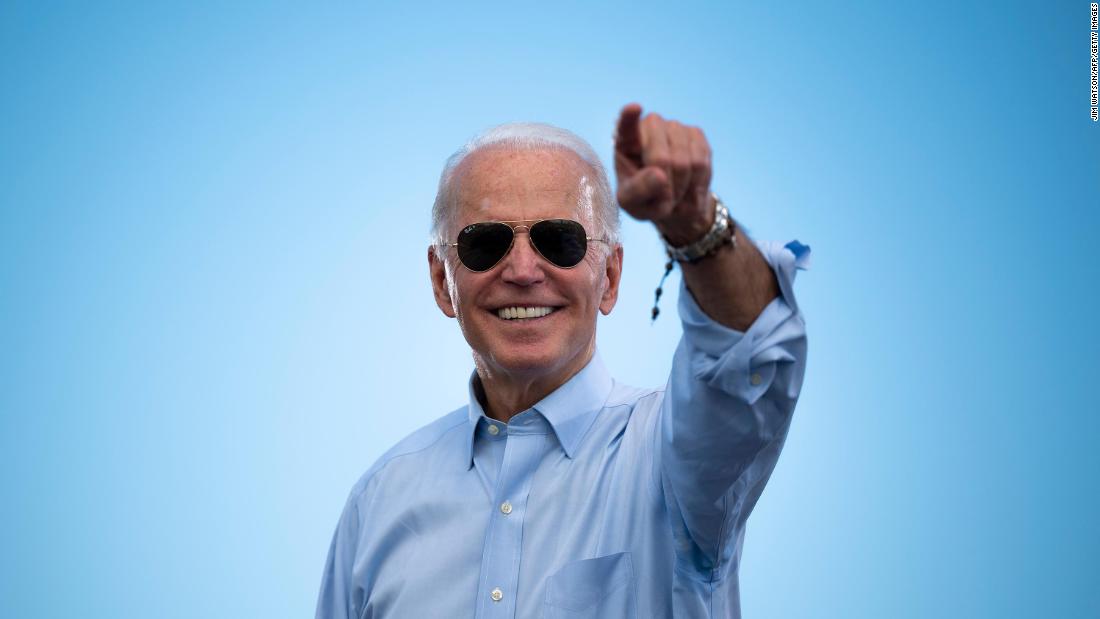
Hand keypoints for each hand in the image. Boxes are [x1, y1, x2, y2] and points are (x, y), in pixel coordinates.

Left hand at [613, 103, 714, 245]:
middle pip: (661, 158)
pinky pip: (701, 162)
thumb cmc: (644, 199)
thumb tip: (659, 175)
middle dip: (666, 186)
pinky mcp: (696, 133)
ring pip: (685, 161)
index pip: (625, 125)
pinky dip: (697, 182)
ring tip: (675, 195)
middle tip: (664, 202)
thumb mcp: (632, 203)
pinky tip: (689, 187)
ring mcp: (674, 127)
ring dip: (682, 187)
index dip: (629, 117)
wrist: (673, 199)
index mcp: (625, 141)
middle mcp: (649, 127)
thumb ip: (639, 191)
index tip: (634, 108)